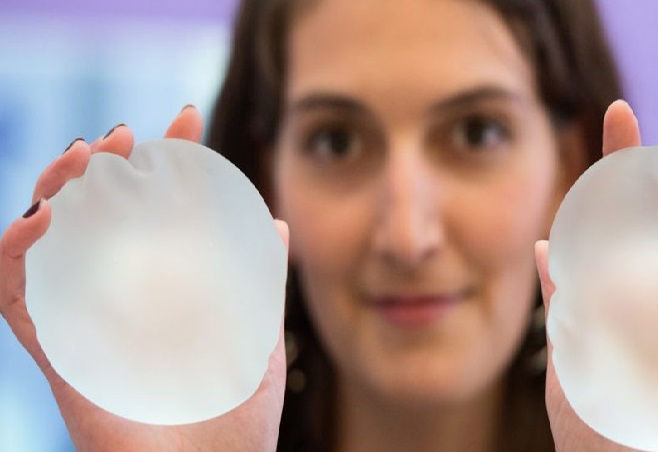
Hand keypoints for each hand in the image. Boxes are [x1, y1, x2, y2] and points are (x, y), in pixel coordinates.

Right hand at [0, 107, 287, 451]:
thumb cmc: (238, 417)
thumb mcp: (257, 337)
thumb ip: (259, 280)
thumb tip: (273, 222)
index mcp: (171, 285)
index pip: (163, 206)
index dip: (172, 158)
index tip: (188, 117)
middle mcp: (125, 295)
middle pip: (100, 212)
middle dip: (106, 165)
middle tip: (125, 138)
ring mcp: (89, 318)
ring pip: (52, 239)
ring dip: (58, 189)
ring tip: (84, 157)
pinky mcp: (58, 352)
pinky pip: (16, 295)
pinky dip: (16, 252)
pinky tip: (45, 219)